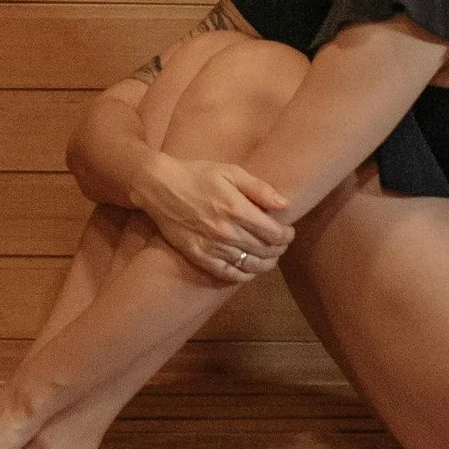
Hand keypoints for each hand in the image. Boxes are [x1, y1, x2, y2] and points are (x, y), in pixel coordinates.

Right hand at [131, 154, 292, 285]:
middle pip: (265, 251)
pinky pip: (227, 274)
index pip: (274, 233)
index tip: (288, 232)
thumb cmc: (198, 175)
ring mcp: (212, 247)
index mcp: (238, 209)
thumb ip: (259, 189)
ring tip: (270, 258)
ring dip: (265, 264)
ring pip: (249, 265)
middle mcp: (227, 232)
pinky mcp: (199, 256)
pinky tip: (249, 271)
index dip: (286, 235)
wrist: (160, 186)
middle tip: (281, 245)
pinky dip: (243, 276)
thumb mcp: (231, 172)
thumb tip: (284, 204)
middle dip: (279, 249)